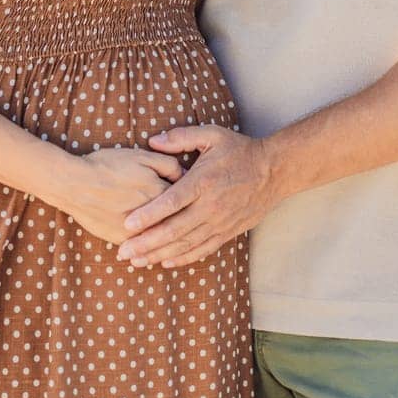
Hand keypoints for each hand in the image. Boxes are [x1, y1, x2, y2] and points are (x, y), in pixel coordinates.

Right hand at [51, 148, 184, 245]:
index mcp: (162, 194)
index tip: (192, 196)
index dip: (189, 196)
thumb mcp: (141, 156)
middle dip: (185, 219)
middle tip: (191, 217)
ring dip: (170, 237)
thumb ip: (168, 164)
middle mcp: (154, 217)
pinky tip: (152, 245)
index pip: (186, 199)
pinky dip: (149, 246)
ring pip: (161, 238)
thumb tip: (184, 174)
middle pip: (178, 222)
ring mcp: (138, 232)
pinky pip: (142, 247)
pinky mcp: (122, 241)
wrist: (75, 184)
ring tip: (174, 233)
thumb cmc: (108, 166)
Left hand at [115, 125, 278, 268]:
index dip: (148, 215)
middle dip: (146, 243)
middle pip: (174, 230)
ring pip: (186, 244)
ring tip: (137, 262)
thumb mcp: (211, 135)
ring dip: (159, 255)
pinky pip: (203, 249)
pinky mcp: (227, 232)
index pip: (170, 202)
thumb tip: (152, 141)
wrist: (274, 171)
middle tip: (123, 252)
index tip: (126, 225)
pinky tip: (165, 262)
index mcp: (202, 182)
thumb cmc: (239, 150)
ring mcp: (219, 222)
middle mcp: (210, 206)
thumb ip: (181, 137)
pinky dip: (183, 258)